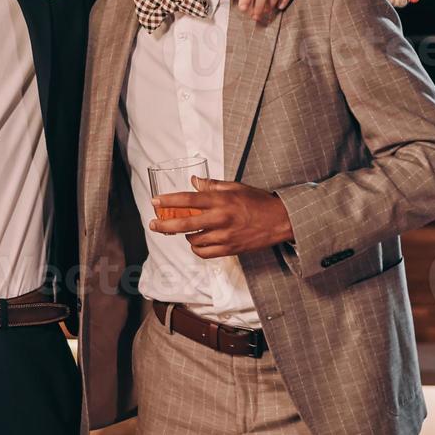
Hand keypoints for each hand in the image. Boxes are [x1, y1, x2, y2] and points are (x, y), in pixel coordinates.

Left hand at [149, 177, 293, 258]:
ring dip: (185, 236)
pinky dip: (196, 248)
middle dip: (165, 225)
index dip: (169, 201)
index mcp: (221, 200)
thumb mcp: (235, 187)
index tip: (155, 202)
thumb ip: (212, 185)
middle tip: (153, 225)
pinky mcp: (230, 249)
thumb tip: (194, 181)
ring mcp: (225, 236)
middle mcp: (221, 218)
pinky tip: (197, 242)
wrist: (281, 220)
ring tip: (185, 230)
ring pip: (193, 240)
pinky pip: (205, 253)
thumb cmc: (258, 201)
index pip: (189, 200)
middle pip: (185, 223)